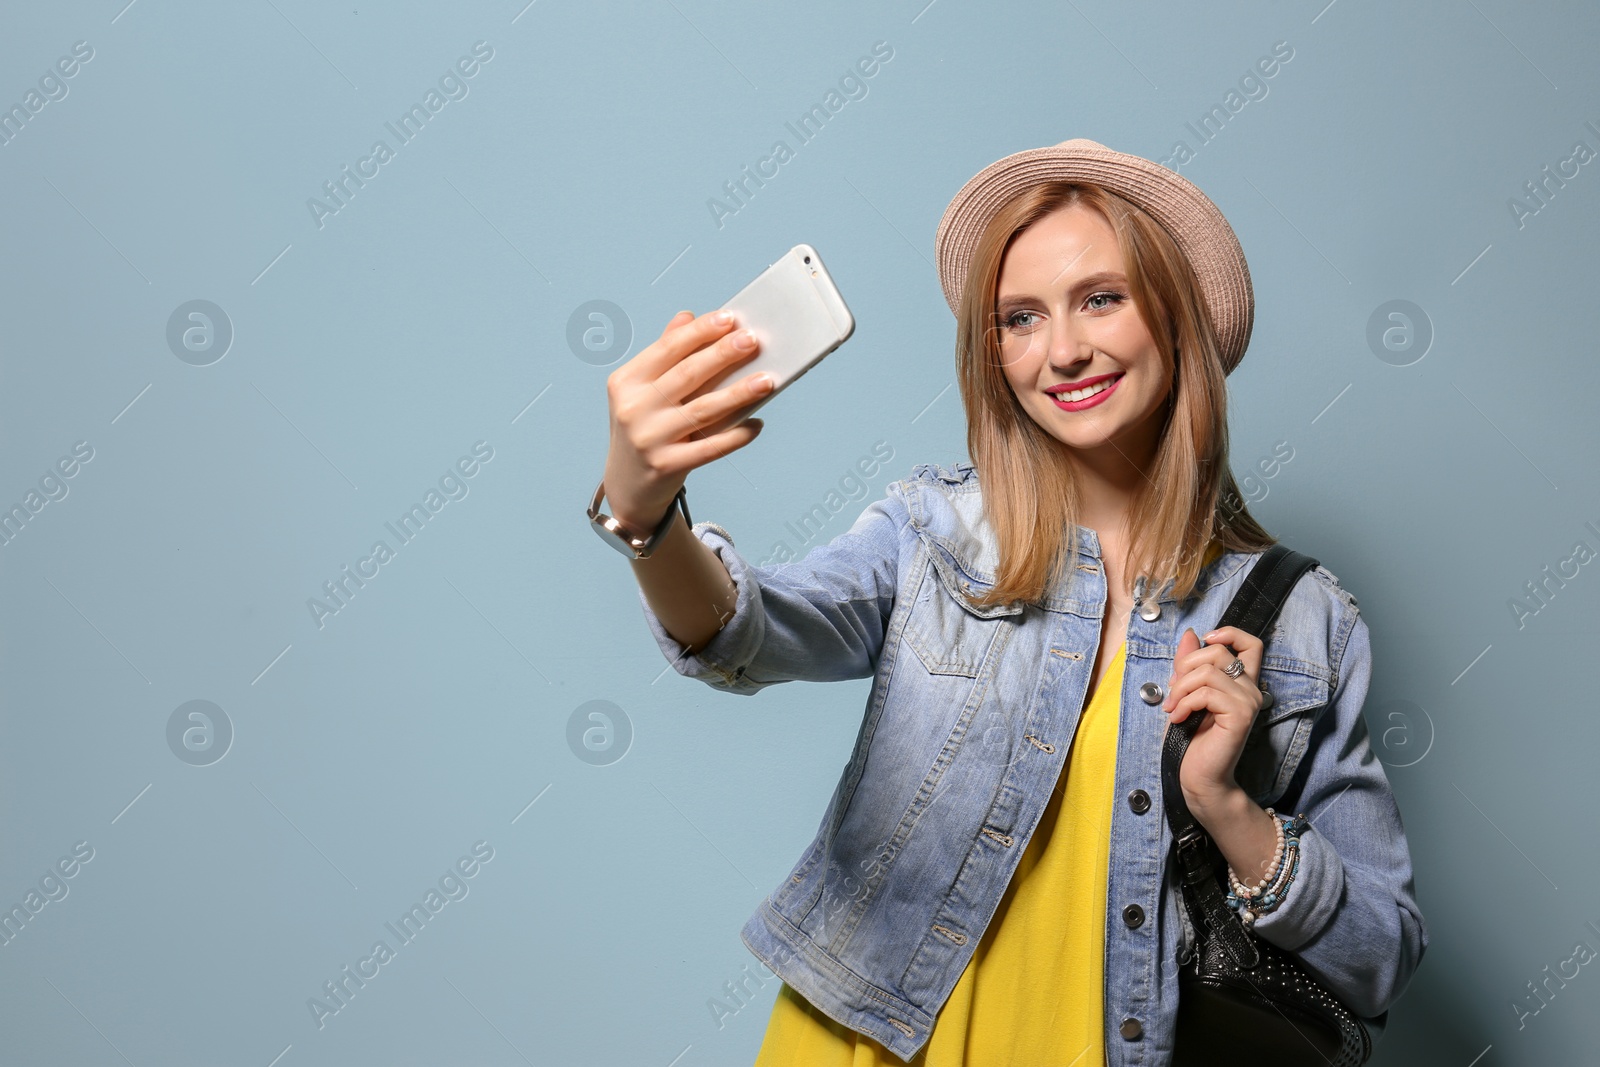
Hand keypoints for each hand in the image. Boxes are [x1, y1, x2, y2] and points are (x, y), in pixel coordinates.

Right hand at [601, 309, 771, 530]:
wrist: (626, 484)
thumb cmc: (643, 427)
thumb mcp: (642, 390)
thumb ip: (664, 354)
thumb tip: (688, 317)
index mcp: (626, 382)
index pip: (667, 349)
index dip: (700, 332)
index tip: (729, 318)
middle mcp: (633, 408)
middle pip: (686, 375)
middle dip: (722, 354)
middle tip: (752, 339)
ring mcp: (648, 439)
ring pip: (702, 410)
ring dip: (738, 393)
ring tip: (767, 380)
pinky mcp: (666, 465)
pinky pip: (709, 448)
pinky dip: (736, 436)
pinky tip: (757, 425)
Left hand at [1162, 625, 1266, 811]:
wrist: (1198, 777)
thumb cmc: (1190, 738)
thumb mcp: (1184, 693)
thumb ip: (1188, 665)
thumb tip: (1191, 634)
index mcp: (1240, 682)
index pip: (1251, 643)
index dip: (1229, 633)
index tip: (1205, 641)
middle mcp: (1250, 689)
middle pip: (1219, 651)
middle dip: (1185, 666)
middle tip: (1173, 691)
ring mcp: (1248, 701)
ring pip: (1207, 672)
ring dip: (1180, 689)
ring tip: (1172, 709)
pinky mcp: (1241, 715)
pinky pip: (1206, 693)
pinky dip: (1184, 703)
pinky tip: (1177, 718)